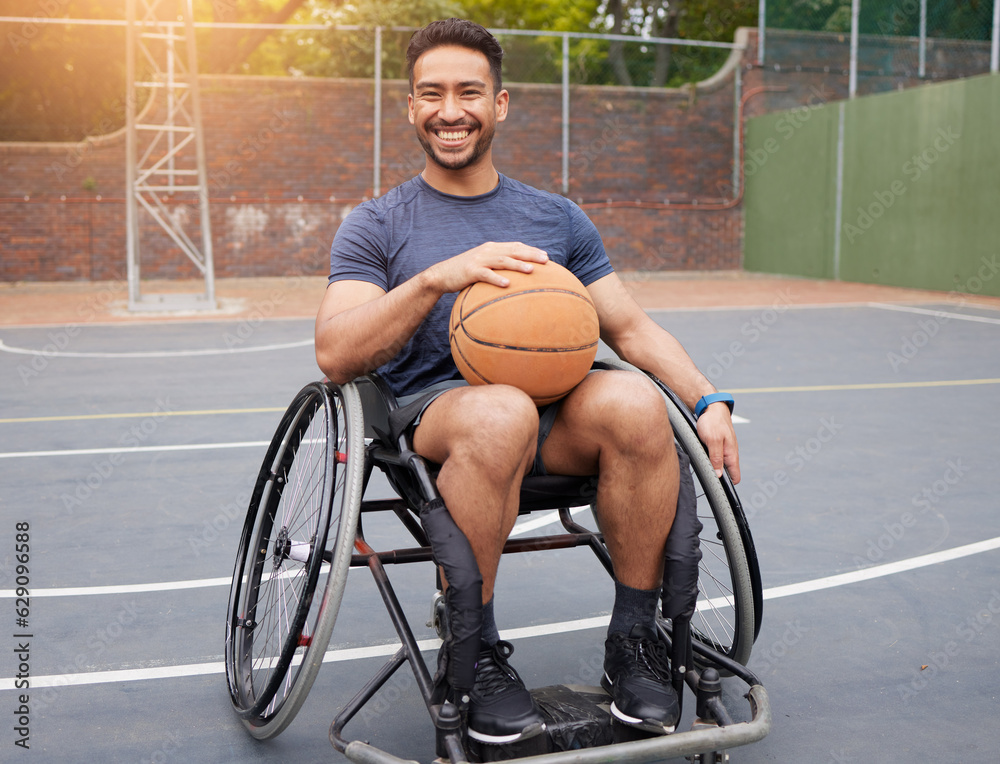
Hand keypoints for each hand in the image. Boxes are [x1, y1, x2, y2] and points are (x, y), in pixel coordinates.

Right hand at [426, 241, 547, 293]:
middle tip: (546, 260)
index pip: (515, 246)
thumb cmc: (465, 273)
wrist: (441, 275)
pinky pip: (486, 275)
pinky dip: (497, 279)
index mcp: (492, 248)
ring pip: (502, 260)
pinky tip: (508, 284)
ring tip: (531, 270)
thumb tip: (515, 277)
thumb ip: (497, 267)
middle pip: (513, 250)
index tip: (546, 257)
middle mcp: (487, 251)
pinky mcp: (471, 271)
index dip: (531, 250)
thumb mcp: (483, 266)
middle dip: (530, 254)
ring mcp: (479, 260)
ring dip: (518, 264)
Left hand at [696, 403, 740, 483]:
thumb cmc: (712, 421)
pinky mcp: (718, 445)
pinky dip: (708, 458)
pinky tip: (701, 455)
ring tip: (702, 464)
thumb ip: (716, 458)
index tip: (716, 486)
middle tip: (705, 474)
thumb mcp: (712, 440)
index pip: (735, 477)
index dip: (727, 484)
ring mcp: (724, 449)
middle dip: (717, 476)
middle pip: (726, 472)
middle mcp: (729, 453)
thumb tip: (719, 475)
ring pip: (719, 465)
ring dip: (711, 466)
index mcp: (731, 454)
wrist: (711, 407)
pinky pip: (714, 457)